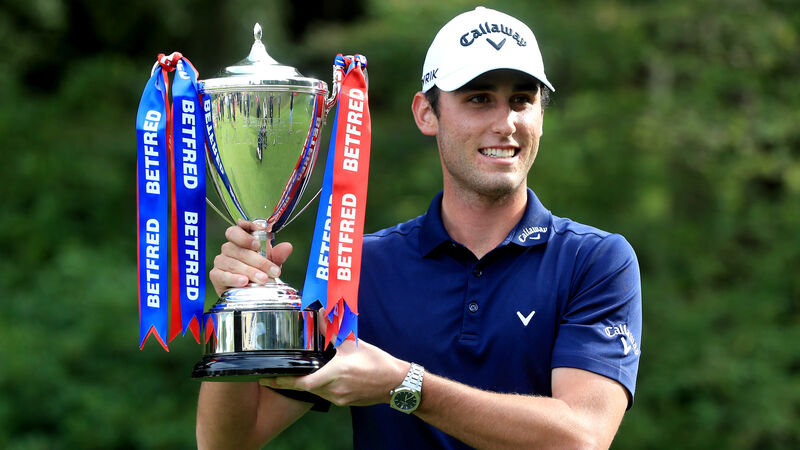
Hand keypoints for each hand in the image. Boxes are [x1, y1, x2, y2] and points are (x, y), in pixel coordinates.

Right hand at [209, 219, 293, 296]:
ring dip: (250, 271)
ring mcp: (220, 260)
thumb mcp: (271, 263)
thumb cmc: (258, 272)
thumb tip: (288, 247)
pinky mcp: (215, 275)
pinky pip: (222, 275)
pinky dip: (233, 278)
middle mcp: (228, 247)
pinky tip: (243, 282)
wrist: (248, 293)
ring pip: (233, 263)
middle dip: (258, 260)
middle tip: (273, 270)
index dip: (246, 230)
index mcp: (240, 240)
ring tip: (262, 279)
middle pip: (240, 249)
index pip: (238, 229)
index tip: (258, 241)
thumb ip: (278, 255)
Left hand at [259, 340, 408, 406]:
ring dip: (306, 383)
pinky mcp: (345, 402)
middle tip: (275, 374)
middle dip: (290, 381)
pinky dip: (320, 385)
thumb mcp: (353, 343)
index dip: (282, 381)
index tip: (267, 378)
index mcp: (335, 375)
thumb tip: (322, 313)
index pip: (302, 382)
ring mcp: (339, 398)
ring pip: (316, 391)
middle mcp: (334, 390)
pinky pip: (326, 394)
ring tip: (297, 372)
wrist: (396, 383)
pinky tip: (321, 376)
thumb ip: (334, 329)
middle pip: (305, 387)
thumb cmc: (377, 363)